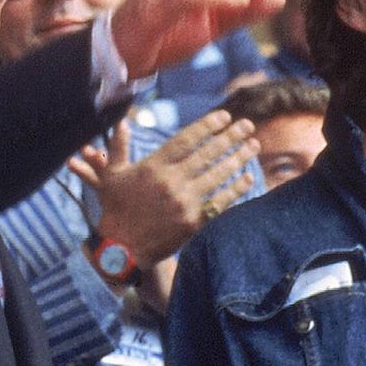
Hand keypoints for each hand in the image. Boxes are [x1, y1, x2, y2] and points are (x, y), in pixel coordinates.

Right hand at [69, 110, 257, 265]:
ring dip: (238, 158)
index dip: (208, 125)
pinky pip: (220, 202)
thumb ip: (117, 147)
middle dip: (230, 136)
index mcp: (153, 166)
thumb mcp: (111, 176)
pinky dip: (236, 189)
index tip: (224, 117)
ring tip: (253, 145)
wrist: (120, 249)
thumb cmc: (115, 209)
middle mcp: (170, 181)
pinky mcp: (192, 222)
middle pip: (207, 153)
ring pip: (218, 175)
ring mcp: (183, 202)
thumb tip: (121, 121)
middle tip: (247, 125)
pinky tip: (248, 177)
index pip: (187, 139)